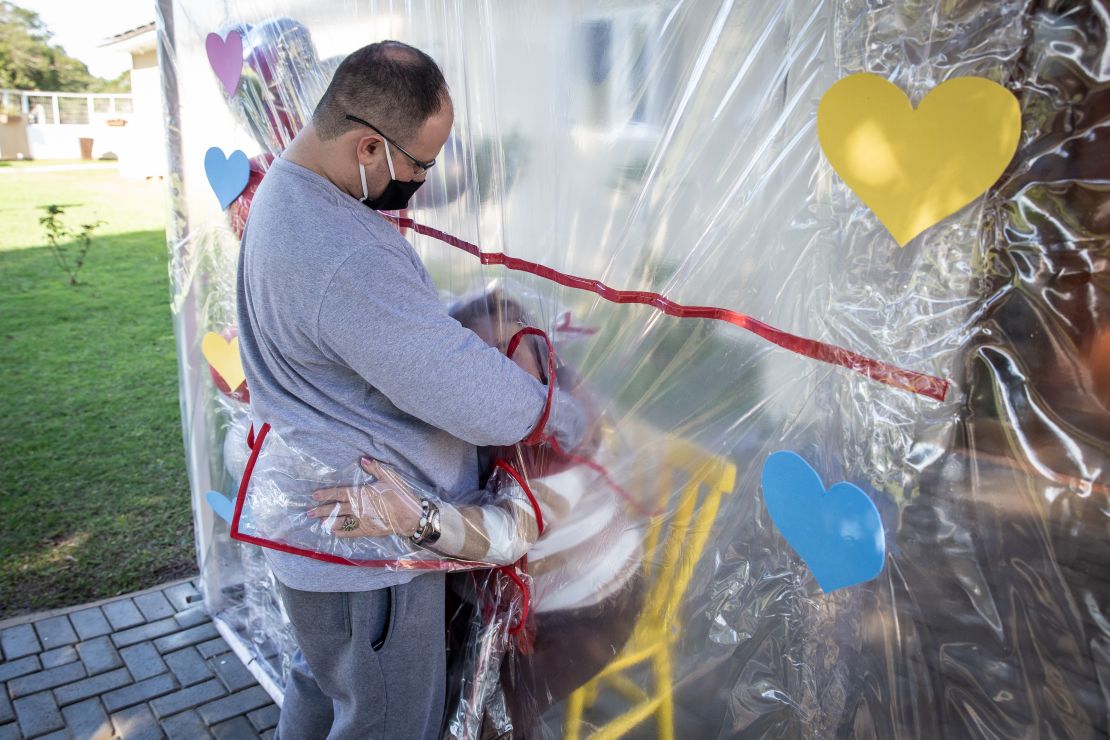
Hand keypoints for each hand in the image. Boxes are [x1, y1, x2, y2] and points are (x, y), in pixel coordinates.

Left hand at [307, 458, 422, 538]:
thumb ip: (375, 468)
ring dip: (328, 521)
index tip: (314, 495)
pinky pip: (350, 533)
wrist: (411, 516)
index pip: (339, 494)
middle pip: (336, 509)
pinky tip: (333, 531)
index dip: (326, 494)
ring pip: (340, 522)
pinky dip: (340, 532)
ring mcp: (362, 521)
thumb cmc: (400, 495)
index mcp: (362, 494)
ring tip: (319, 522)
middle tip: (309, 512)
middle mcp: (358, 508)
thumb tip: (363, 459)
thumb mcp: (389, 478)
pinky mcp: (367, 531)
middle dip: (321, 510)